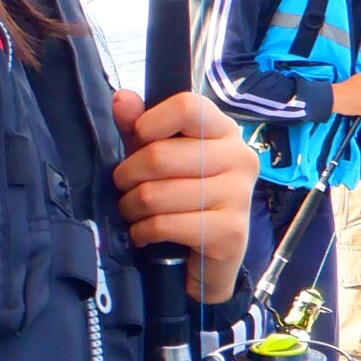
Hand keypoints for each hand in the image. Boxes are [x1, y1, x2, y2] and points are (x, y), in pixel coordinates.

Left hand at [110, 88, 256, 304]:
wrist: (207, 262)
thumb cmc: (182, 200)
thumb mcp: (158, 157)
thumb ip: (139, 126)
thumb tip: (121, 99)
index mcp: (224, 131)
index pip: (186, 107)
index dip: (149, 123)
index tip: (138, 142)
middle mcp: (240, 158)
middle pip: (160, 156)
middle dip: (127, 176)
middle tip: (124, 189)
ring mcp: (239, 196)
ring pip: (156, 194)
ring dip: (131, 207)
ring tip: (133, 213)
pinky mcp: (230, 232)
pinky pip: (165, 224)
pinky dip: (142, 231)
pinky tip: (144, 234)